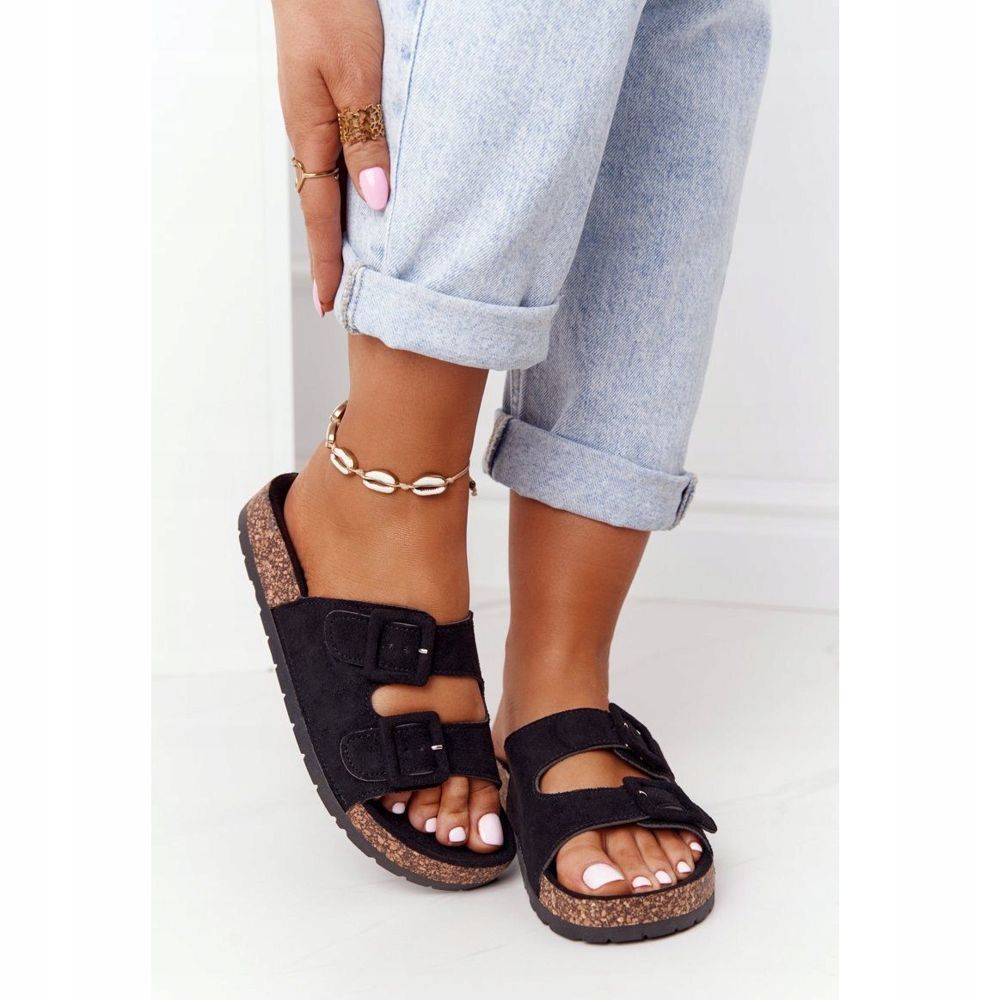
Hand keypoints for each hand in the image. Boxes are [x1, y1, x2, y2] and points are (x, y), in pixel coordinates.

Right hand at [272, 0, 389, 316]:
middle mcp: (310, 136)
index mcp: (312, 135)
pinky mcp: (328, 107)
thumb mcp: (357, 76)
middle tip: (344, 305)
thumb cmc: (333, 10)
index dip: (330, 263)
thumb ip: (367, 140)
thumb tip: (378, 204)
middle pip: (324, 212)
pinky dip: (350, 196)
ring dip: (342, 232)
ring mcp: (317, 123)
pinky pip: (340, 164)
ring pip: (333, 190)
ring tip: (355, 271)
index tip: (332, 306)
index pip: (322, 217)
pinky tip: (365, 209)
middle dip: (333, 259)